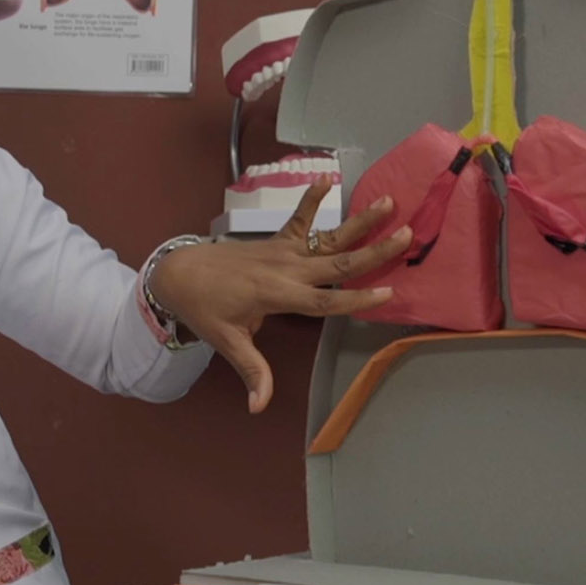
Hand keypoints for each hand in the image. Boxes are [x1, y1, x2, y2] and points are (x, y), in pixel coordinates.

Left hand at [148, 182, 408, 412]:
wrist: (178, 273)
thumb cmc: (204, 309)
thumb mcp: (227, 341)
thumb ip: (251, 370)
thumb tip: (258, 406)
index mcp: (277, 294)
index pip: (325, 300)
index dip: (355, 299)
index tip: (388, 293)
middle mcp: (286, 269)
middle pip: (337, 262)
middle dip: (374, 252)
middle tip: (407, 236)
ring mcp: (282, 252)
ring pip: (327, 237)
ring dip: (358, 220)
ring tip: (389, 202)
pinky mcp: (275, 241)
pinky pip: (298, 219)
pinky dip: (311, 199)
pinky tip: (326, 178)